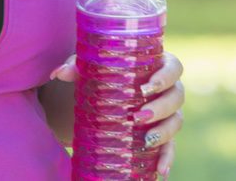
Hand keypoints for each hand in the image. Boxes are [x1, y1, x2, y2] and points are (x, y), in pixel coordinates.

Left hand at [50, 50, 184, 174]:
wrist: (95, 99)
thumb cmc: (99, 76)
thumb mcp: (87, 70)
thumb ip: (75, 65)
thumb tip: (58, 73)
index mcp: (155, 67)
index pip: (173, 66)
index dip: (166, 75)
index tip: (147, 87)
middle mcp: (166, 90)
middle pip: (177, 96)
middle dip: (161, 107)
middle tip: (138, 116)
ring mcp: (166, 114)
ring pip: (176, 121)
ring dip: (165, 132)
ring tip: (146, 140)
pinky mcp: (160, 135)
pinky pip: (170, 147)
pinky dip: (167, 158)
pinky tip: (161, 170)